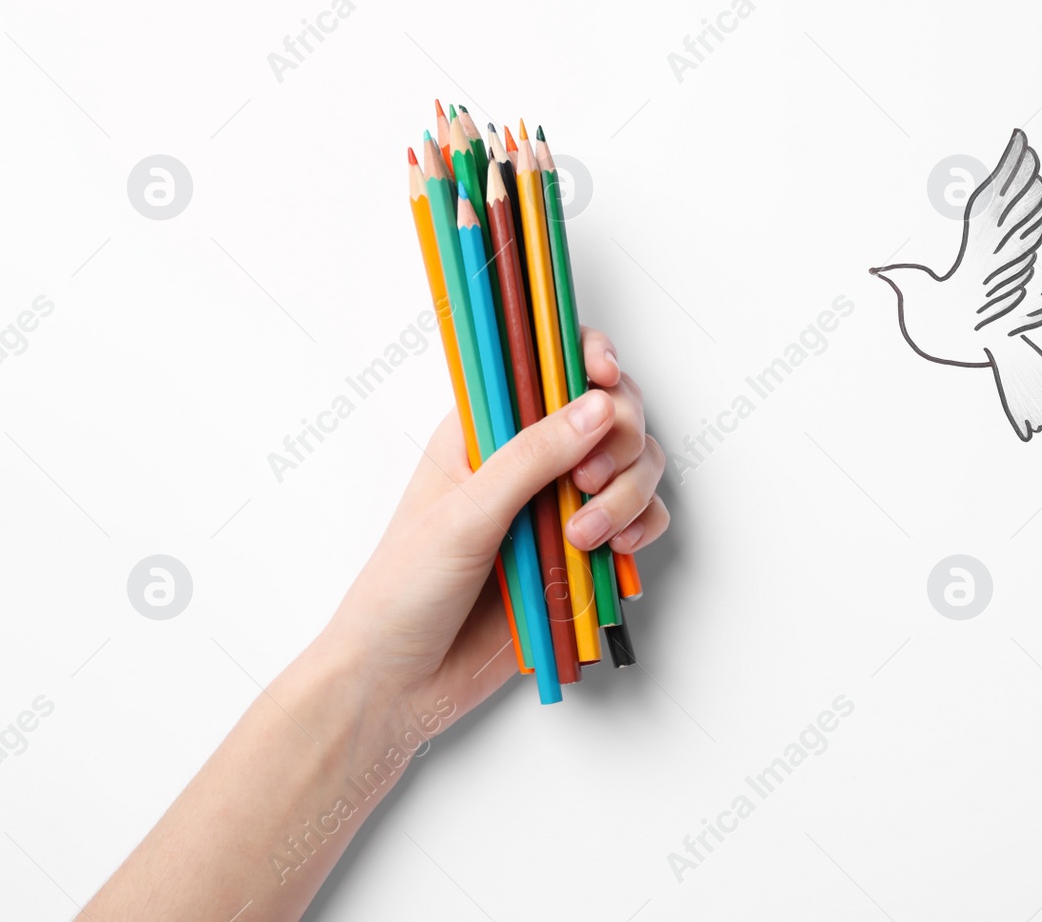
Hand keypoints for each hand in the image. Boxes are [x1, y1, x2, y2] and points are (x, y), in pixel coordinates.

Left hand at [322, 326, 667, 727]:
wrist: (401, 683)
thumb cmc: (405, 590)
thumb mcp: (464, 515)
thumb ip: (534, 458)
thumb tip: (598, 405)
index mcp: (485, 428)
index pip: (548, 364)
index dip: (589, 358)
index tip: (607, 378)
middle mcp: (528, 458)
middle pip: (611, 412)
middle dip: (618, 439)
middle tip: (587, 481)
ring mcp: (558, 505)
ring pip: (633, 467)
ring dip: (627, 496)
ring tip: (585, 539)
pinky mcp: (582, 554)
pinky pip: (638, 523)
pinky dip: (640, 532)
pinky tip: (615, 555)